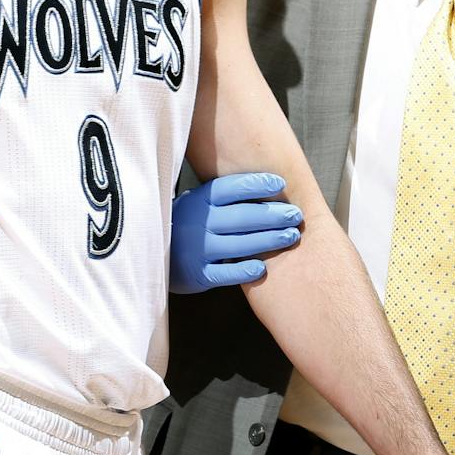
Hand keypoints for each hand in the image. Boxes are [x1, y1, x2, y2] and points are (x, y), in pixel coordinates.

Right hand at [168, 172, 301, 293]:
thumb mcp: (199, 203)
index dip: (256, 184)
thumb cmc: (191, 223)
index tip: (280, 183)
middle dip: (271, 215)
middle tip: (295, 214)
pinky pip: (224, 273)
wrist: (158, 253)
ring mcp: (197, 249)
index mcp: (199, 200)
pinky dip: (243, 271)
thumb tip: (269, 180)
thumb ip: (226, 196)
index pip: (229, 188)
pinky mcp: (198, 274)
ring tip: (291, 236)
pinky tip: (261, 267)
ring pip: (236, 244)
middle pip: (239, 216)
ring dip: (267, 240)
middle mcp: (197, 222)